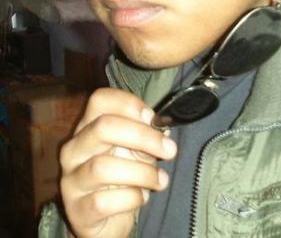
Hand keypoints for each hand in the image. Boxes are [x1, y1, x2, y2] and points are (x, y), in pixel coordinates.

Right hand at [59, 88, 176, 237]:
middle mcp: (74, 149)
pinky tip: (141, 197)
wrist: (107, 220)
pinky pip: (104, 201)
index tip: (153, 117)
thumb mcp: (135, 151)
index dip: (128, 103)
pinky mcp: (77, 210)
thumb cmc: (123, 177)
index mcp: (88, 126)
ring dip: (142, 172)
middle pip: (103, 127)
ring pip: (104, 167)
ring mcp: (71, 180)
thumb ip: (145, 136)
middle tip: (170, 150)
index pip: (100, 99)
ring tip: (161, 180)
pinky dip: (131, 198)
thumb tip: (162, 130)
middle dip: (143, 136)